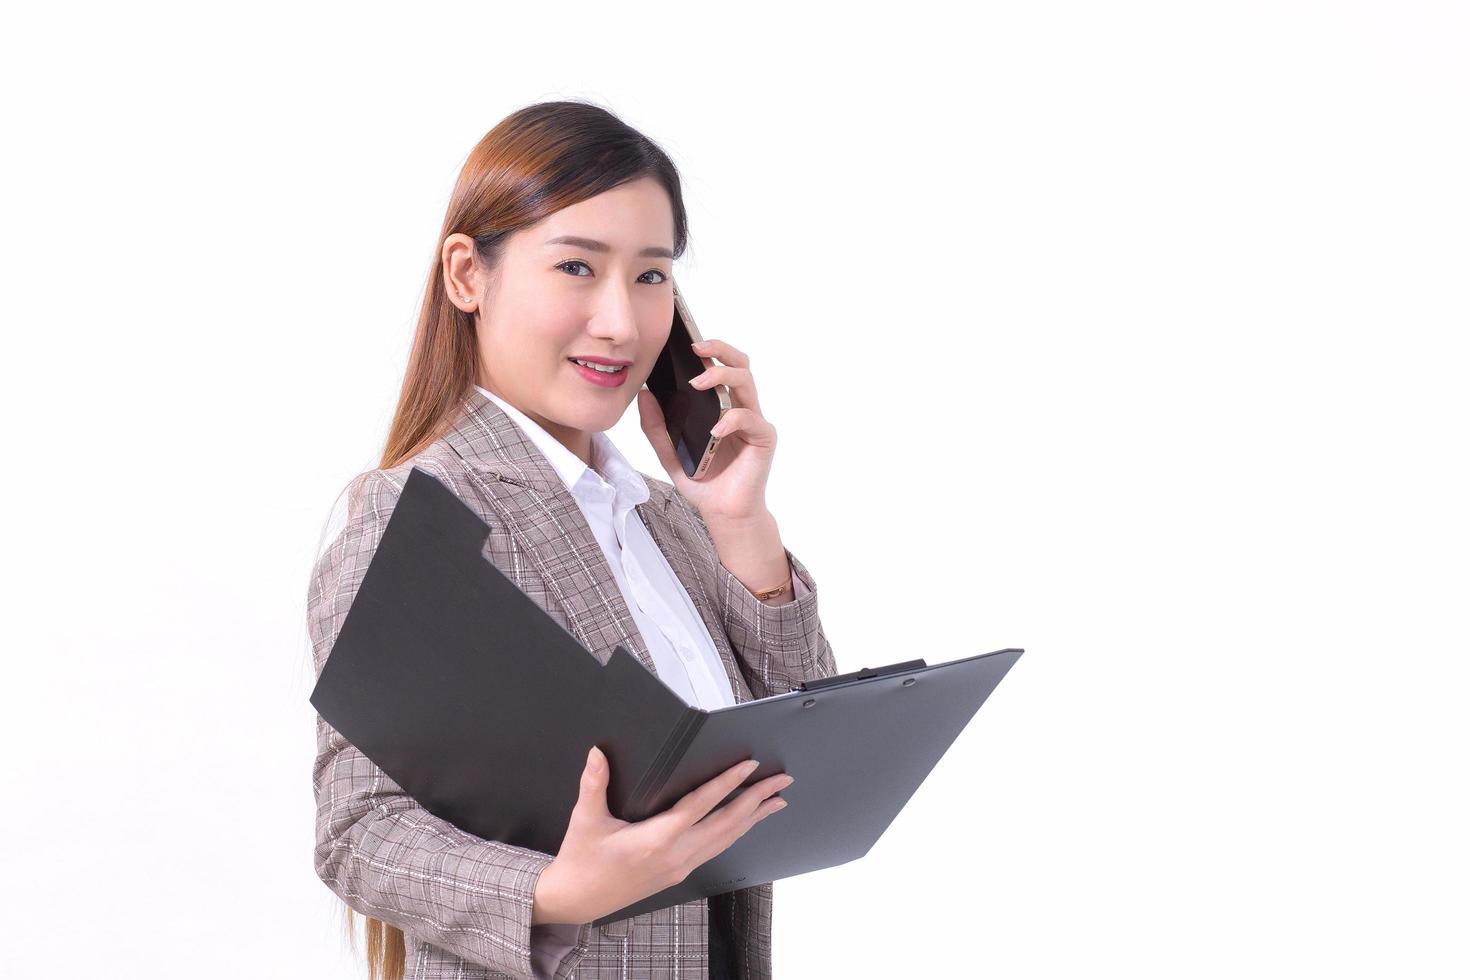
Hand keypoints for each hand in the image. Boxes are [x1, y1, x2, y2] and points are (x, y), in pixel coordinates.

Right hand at [531, 745, 792, 925]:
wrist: (574, 901)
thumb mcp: (586, 820)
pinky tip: (744, 824)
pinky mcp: (677, 873)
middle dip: (757, 800)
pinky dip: (735, 833)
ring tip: (775, 801)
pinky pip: (715, 850)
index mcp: (656, 839)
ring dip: (753, 818)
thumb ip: (594, 783)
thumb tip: (598, 753)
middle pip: (727, 824)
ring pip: (726, 839)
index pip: (702, 804)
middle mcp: (675, 855)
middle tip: (782, 781)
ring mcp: (679, 867)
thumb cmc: (581, 862)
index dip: (728, 783)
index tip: (750, 766)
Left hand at [636, 338, 776, 523]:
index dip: (709, 350)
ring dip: (722, 376)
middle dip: (720, 350)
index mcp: (721, 406)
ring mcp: (754, 421)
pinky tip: (716, 428)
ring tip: (698, 383)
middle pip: (739, 364)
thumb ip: (656, 426)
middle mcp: (740, 408)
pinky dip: (732, 419)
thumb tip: (644, 395)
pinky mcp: (763, 438)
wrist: (723, 513)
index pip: (720, 367)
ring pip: (746, 382)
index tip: (684, 342)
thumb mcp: (669, 452)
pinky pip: (750, 418)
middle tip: (696, 348)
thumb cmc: (704, 481)